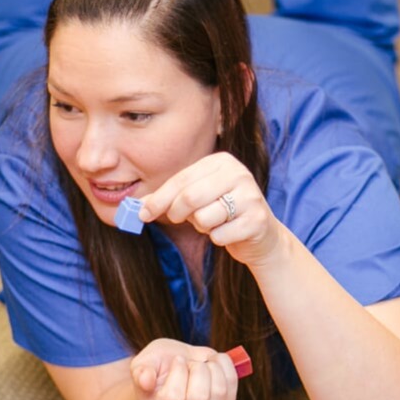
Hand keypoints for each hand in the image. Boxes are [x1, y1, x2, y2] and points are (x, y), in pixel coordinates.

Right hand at [130, 338, 238, 399]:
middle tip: (192, 362)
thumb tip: (145, 380)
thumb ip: (141, 370)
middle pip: (199, 398)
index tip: (177, 360)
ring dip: (215, 369)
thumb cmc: (158, 367)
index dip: (179, 373)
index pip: (173, 397)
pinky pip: (232, 393)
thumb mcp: (144, 362)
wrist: (174, 369)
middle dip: (199, 370)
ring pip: (219, 395)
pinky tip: (216, 365)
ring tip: (204, 363)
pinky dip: (228, 372)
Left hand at [138, 152, 286, 268]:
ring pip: (204, 218)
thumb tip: (136, 208)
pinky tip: (229, 232)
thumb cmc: (222, 213)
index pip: (181, 180)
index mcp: (222, 161)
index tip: (142, 214)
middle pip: (190, 197)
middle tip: (180, 219)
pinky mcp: (257, 220)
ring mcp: (250, 196)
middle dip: (178, 214)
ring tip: (214, 222)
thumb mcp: (196, 200)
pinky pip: (220, 235)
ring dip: (202, 227)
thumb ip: (168, 199)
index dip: (159, 199)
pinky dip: (218, 238)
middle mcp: (238, 173)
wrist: (262, 235)